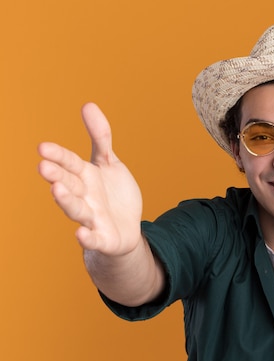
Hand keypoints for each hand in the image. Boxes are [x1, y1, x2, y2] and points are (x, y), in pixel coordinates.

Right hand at [38, 103, 142, 255]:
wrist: (126, 228)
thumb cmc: (113, 194)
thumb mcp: (109, 163)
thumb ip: (101, 137)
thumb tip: (88, 104)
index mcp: (85, 176)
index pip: (69, 163)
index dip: (58, 156)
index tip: (43, 147)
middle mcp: (84, 196)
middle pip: (69, 184)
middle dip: (57, 176)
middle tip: (44, 166)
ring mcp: (92, 217)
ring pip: (76, 209)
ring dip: (66, 201)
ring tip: (56, 190)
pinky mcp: (103, 237)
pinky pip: (94, 238)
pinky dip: (87, 237)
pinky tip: (81, 234)